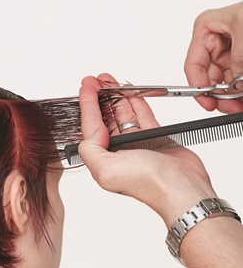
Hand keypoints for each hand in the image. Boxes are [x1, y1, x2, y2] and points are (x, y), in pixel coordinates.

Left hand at [78, 73, 216, 225]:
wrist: (182, 187)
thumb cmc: (149, 184)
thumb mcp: (105, 169)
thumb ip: (90, 149)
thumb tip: (93, 130)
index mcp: (104, 159)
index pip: (91, 126)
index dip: (87, 103)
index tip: (86, 86)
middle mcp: (118, 151)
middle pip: (105, 117)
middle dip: (99, 96)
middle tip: (95, 79)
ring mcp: (137, 143)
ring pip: (124, 113)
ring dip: (116, 96)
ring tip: (109, 80)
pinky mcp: (154, 138)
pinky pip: (142, 115)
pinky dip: (136, 102)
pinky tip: (130, 91)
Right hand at [185, 2, 242, 113]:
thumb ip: (239, 58)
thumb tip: (237, 84)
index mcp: (205, 29)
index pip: (193, 65)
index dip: (199, 87)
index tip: (208, 102)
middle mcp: (214, 42)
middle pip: (208, 77)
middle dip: (219, 94)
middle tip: (230, 106)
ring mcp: (227, 51)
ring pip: (223, 81)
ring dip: (230, 95)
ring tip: (238, 103)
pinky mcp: (239, 59)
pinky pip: (235, 78)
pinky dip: (238, 89)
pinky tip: (241, 95)